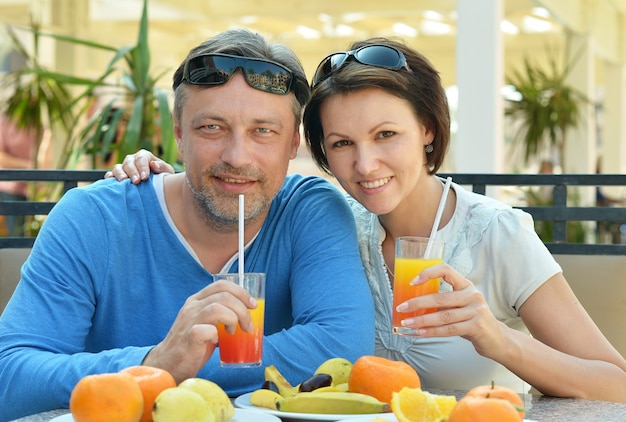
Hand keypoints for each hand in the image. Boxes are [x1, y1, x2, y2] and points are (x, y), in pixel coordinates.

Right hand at [104, 149, 174, 183]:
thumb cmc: (163, 178)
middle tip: (136, 181)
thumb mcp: (167, 172)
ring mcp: (123, 168)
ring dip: (120, 174)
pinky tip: (111, 183)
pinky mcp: (116, 176)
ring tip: (124, 181)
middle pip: (129, 163)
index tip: (145, 177)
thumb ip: (162, 167)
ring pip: (117, 167)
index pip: (141, 158)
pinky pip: (110, 175)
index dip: (142, 167)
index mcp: (144, 156)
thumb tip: (154, 165)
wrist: (157, 188)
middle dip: (132, 172)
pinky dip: (109, 178)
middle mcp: (132, 160)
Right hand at [143, 280, 257, 382]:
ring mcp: (189, 321)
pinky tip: (216, 341)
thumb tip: (247, 315)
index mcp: (197, 300)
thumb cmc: (192, 344)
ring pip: (216, 307)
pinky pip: (206, 330)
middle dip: (242, 309)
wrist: (168, 364)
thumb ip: (220, 314)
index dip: (241, 292)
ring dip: (233, 319)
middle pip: (224, 295)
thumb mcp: (205, 322)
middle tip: (247, 324)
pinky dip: (216, 335)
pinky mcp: (188, 338)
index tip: (252, 305)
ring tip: (233, 331)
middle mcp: (192, 307)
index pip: (222, 285)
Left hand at [395, 263, 506, 358]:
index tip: (412, 282)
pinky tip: (419, 333)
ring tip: (406, 323)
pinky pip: (449, 329)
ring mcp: (476, 311)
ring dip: (421, 320)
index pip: (446, 270)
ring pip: (443, 316)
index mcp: (466, 285)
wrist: (497, 339)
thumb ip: (444, 302)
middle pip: (440, 298)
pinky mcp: (477, 327)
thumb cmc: (472, 320)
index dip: (428, 273)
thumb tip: (413, 305)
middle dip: (417, 303)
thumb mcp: (461, 305)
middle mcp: (473, 295)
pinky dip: (432, 332)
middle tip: (401, 308)